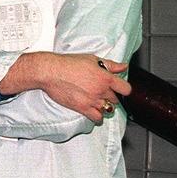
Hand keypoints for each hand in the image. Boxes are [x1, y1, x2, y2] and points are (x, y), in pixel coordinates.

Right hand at [0, 52, 130, 122]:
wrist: (50, 71)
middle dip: (111, 97)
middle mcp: (101, 90)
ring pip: (108, 110)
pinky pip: (97, 118)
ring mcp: (92, 100)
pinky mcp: (82, 108)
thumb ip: (110, 65)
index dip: (123, 89)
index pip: (126, 89)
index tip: (119, 89)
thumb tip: (124, 67)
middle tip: (102, 93)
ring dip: (104, 107)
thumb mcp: (92, 59)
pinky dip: (97, 117)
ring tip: (97, 102)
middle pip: (116, 100)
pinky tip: (94, 112)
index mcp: (106, 77)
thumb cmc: (68, 64)